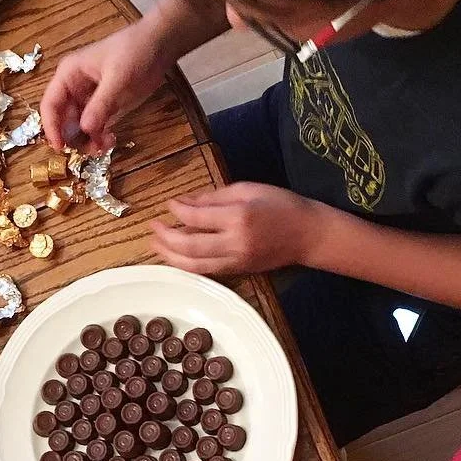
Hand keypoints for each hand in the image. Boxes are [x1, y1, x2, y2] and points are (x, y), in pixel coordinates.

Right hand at [40, 21, 173, 151]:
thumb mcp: (117, 79)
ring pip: (80, 125)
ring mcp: (90, 97)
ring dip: (88, 139)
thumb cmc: (135, 52)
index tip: (60, 148)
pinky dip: (100, 135)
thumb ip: (101, 104)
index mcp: (69, 74)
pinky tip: (111, 140)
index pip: (50, 104)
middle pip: (64, 119)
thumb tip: (85, 129)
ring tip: (105, 146)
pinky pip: (96, 125)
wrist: (161, 44)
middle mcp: (75, 86)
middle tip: (89, 151)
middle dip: (73, 137)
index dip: (51, 127)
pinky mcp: (106, 104)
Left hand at [150, 184, 318, 275]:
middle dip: (166, 237)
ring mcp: (236, 260)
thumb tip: (185, 202)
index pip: (196, 216)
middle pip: (189, 245)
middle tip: (153, 227)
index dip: (177, 210)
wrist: (308, 235)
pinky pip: (206, 271)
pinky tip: (175, 256)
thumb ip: (214, 197)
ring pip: (194, 265)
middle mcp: (235, 242)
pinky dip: (186, 264)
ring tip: (155, 245)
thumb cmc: (281, 205)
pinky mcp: (238, 271)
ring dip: (170, 256)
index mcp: (238, 217)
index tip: (168, 204)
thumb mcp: (248, 189)